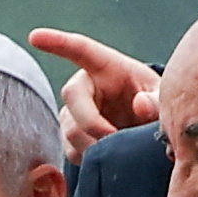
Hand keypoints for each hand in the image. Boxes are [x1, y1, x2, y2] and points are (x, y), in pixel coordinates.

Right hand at [29, 28, 156, 152]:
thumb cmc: (152, 102)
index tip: (35, 36)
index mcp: (105, 66)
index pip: (79, 49)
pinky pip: (72, 151)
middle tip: (118, 138)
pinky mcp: (70, 136)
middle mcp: (83, 86)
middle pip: (72, 99)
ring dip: (96, 145)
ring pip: (71, 131)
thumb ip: (156, 100)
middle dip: (93, 123)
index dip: (56, 42)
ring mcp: (72, 112)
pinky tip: (109, 155)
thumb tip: (140, 105)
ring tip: (121, 149)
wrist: (145, 127)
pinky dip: (91, 159)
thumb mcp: (162, 95)